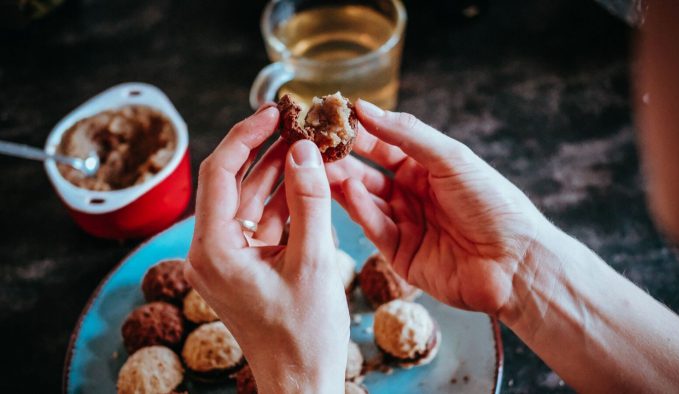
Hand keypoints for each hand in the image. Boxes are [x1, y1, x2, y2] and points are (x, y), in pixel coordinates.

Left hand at [185, 106, 348, 393]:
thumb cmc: (304, 335)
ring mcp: (228, 257)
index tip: (273, 111)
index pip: (219, 173)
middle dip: (265, 150)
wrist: (301, 381)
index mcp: (214, 250)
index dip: (245, 136)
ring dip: (278, 172)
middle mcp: (211, 250)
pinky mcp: (246, 263)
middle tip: (296, 121)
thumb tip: (305, 150)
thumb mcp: (313, 262)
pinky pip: (262, 220)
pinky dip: (285, 200)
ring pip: (250, 199)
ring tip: (308, 143)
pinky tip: (308, 179)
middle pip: (233, 182)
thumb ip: (308, 201)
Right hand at [326, 100, 547, 316]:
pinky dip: (360, 210)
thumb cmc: (493, 203)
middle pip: (367, 173)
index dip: (356, 132)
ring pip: (364, 200)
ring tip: (317, 168)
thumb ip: (405, 133)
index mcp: (426, 167)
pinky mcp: (401, 254)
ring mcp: (405, 224)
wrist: (515, 261)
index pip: (382, 144)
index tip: (327, 119)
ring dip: (342, 184)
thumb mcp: (450, 157)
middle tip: (310, 147)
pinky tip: (347, 192)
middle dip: (340, 160)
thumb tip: (364, 107)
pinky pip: (375, 228)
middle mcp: (412, 193)